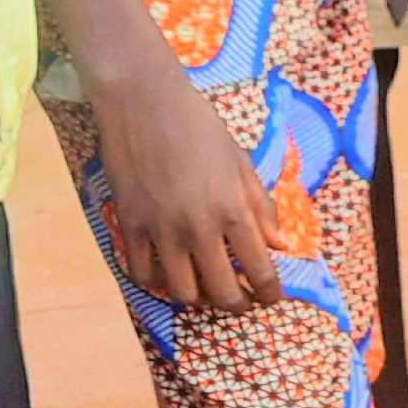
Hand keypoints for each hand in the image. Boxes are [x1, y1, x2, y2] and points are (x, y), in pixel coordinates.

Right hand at [90, 63, 285, 308]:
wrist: (143, 102)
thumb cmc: (199, 126)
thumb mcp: (240, 162)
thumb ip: (260, 207)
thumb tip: (278, 245)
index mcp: (233, 210)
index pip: (260, 271)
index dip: (269, 294)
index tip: (270, 298)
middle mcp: (199, 228)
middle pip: (221, 293)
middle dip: (236, 305)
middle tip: (240, 301)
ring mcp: (161, 230)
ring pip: (181, 292)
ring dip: (197, 297)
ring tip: (203, 287)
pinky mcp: (130, 225)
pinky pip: (141, 273)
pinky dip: (155, 281)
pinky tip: (165, 273)